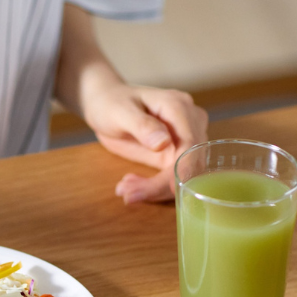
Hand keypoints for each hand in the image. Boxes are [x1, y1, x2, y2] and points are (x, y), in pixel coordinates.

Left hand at [83, 83, 207, 203]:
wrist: (106, 104)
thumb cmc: (112, 103)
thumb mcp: (121, 112)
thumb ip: (142, 126)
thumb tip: (163, 142)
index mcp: (178, 107)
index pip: (189, 144)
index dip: (183, 169)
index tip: (169, 189)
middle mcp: (190, 121)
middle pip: (189, 162)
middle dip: (161, 184)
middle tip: (128, 193)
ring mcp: (185, 138)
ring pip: (182, 173)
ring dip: (155, 188)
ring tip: (124, 190)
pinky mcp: (176, 152)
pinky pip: (172, 175)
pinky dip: (153, 186)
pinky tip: (130, 184)